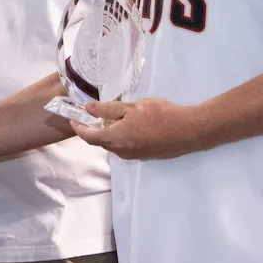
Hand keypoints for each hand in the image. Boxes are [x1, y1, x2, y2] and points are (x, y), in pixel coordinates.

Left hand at [70, 99, 206, 160]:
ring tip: (112, 118)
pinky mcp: (145, 155)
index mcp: (116, 138)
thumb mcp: (132, 107)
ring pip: (114, 145)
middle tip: (93, 115)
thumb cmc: (160, 115)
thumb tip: (87, 109)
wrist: (189, 130)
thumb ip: (108, 109)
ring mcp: (135, 155)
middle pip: (101, 142)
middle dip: (94, 130)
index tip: (73, 119)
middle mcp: (122, 151)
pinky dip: (121, 138)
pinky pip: (126, 147)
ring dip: (108, 134)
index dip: (79, 129)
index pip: (89, 137)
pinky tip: (129, 125)